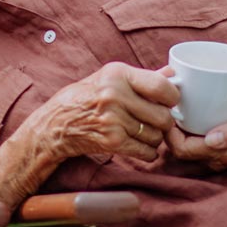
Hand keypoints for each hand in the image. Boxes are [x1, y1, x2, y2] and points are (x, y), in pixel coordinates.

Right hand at [29, 63, 177, 168]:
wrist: (55, 125)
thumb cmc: (83, 99)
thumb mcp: (108, 78)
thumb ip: (142, 77)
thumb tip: (172, 74)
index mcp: (117, 74)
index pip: (162, 87)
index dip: (172, 98)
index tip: (168, 102)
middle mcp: (115, 94)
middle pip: (163, 116)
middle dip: (163, 123)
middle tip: (154, 122)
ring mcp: (113, 119)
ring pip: (156, 136)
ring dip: (154, 139)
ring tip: (139, 132)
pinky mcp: (112, 141)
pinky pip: (146, 151)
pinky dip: (147, 152)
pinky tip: (136, 145)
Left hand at [167, 93, 226, 169]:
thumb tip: (212, 141)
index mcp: (221, 155)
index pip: (182, 150)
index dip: (170, 134)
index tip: (170, 112)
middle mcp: (213, 159)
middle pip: (178, 150)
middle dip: (168, 132)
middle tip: (168, 109)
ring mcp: (211, 155)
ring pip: (181, 148)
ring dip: (173, 133)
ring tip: (173, 112)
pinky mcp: (211, 147)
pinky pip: (189, 143)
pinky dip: (181, 132)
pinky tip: (182, 117)